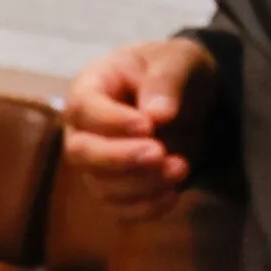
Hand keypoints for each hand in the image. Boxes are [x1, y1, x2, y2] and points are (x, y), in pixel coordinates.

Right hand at [61, 35, 213, 221]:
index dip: (111, 121)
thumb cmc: (172, 69)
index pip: (83, 109)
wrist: (189, 96)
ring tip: (182, 167)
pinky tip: (174, 194)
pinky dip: (146, 208)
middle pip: (81, 153)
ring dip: (142, 184)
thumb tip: (157, 115)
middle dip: (120, 159)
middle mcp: (84, 129)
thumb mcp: (177, 61)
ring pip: (102, 186)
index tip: (147, 125)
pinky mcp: (117, 188)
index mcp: (91, 87)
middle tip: (160, 153)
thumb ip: (166, 81)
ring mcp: (98, 163)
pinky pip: (120, 209)